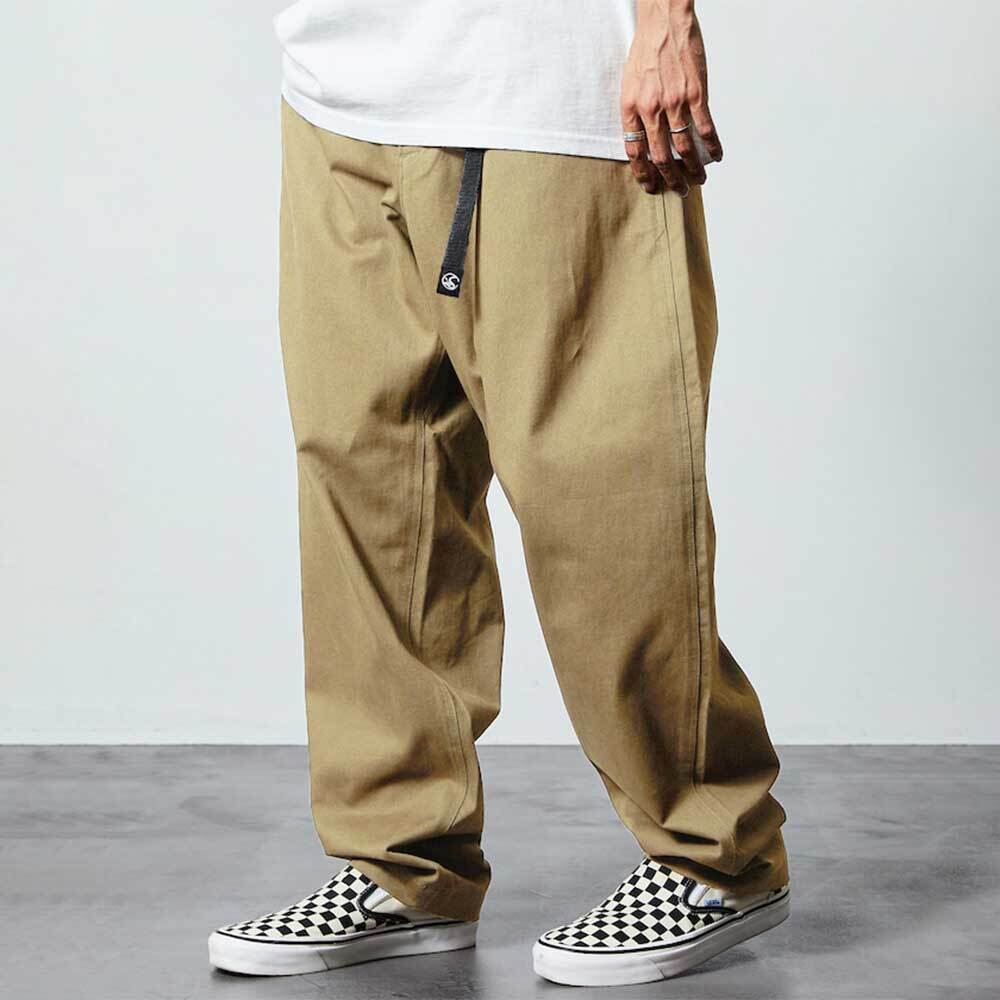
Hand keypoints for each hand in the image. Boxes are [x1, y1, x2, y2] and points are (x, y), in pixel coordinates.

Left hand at [621, 0, 722, 195]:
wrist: (664, 20)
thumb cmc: (646, 49)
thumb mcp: (629, 83)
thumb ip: (636, 112)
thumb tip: (643, 137)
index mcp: (630, 107)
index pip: (634, 152)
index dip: (643, 174)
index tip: (651, 187)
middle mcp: (651, 109)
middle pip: (660, 157)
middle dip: (671, 179)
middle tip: (679, 189)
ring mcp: (675, 102)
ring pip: (684, 148)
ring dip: (694, 169)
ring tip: (699, 179)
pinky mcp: (696, 94)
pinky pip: (706, 128)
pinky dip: (713, 145)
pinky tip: (717, 155)